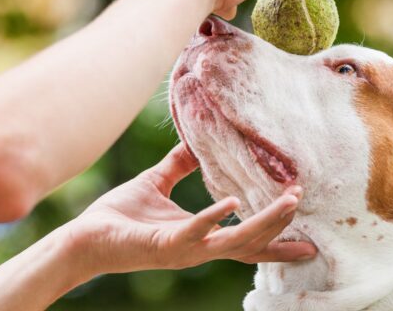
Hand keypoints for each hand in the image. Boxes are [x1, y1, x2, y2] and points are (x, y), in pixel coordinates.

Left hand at [66, 143, 315, 275]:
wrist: (82, 236)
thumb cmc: (119, 214)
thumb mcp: (156, 183)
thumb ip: (178, 165)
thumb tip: (195, 141)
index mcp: (201, 237)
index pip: (247, 243)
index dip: (277, 241)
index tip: (309, 239)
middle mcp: (198, 248)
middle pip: (251, 244)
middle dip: (280, 226)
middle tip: (305, 203)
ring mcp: (183, 250)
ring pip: (234, 241)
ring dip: (263, 222)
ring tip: (289, 201)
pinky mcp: (163, 246)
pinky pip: (194, 232)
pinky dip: (213, 218)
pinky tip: (232, 201)